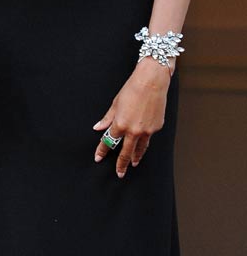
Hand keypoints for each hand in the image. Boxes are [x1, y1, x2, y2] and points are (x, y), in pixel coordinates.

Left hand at [93, 57, 171, 177]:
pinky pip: (149, 137)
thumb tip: (98, 128)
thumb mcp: (115, 104)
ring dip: (136, 157)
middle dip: (121, 164)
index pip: (108, 142)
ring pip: (140, 149)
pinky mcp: (157, 127)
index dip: (102, 151)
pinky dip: (145, 141)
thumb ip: (107, 118)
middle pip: (126, 152)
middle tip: (119, 173)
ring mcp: (147, 131)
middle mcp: (134, 131)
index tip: (98, 157)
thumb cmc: (132, 89)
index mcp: (120, 124)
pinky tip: (143, 142)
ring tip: (133, 164)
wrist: (151, 82)